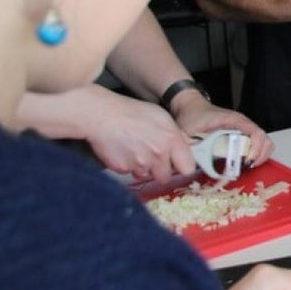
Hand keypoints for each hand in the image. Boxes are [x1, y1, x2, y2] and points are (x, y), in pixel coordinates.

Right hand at [74, 86, 196, 181]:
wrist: (102, 115)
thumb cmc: (132, 112)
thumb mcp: (161, 117)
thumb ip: (175, 135)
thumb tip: (183, 148)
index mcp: (171, 140)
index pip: (187, 168)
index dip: (182, 166)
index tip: (178, 163)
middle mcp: (157, 155)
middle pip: (165, 177)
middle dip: (161, 170)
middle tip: (153, 157)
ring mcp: (139, 164)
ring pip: (146, 176)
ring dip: (144, 168)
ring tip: (135, 150)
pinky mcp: (123, 169)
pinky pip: (129, 173)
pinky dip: (128, 166)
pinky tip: (124, 151)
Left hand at [169, 92, 274, 165]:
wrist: (191, 107)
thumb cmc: (192, 116)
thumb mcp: (188, 132)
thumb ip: (191, 148)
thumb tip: (193, 165)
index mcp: (233, 120)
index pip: (256, 133)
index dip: (255, 150)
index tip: (246, 162)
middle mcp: (243, 124)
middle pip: (265, 140)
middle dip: (259, 156)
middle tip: (246, 166)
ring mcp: (244, 128)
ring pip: (264, 143)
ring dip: (259, 157)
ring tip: (245, 165)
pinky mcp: (242, 134)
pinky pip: (257, 145)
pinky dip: (255, 155)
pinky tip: (242, 161)